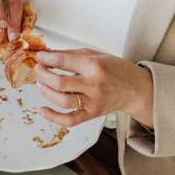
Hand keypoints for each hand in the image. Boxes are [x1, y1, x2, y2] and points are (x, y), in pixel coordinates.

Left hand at [34, 47, 153, 127]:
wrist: (135, 88)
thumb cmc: (116, 69)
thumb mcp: (95, 54)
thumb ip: (71, 55)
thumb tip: (48, 54)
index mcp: (94, 66)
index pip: (62, 61)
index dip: (46, 58)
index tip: (39, 57)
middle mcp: (93, 84)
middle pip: (59, 82)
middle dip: (42, 74)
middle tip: (39, 69)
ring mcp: (92, 101)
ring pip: (62, 100)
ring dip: (45, 91)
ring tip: (41, 83)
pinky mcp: (92, 114)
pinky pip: (70, 120)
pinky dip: (53, 117)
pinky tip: (43, 110)